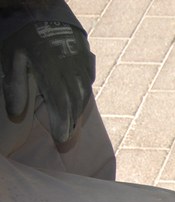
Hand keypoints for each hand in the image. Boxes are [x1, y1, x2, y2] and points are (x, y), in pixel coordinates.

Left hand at [1, 20, 94, 142]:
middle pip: (76, 101)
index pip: (61, 103)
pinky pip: (89, 78)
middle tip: (68, 138)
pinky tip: (80, 99)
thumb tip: (17, 115)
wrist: (38, 6)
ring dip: (79, 110)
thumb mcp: (10, 58)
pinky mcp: (85, 54)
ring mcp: (80, 60)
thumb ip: (15, 87)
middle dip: (72, 122)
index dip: (62, 124)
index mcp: (51, 69)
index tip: (61, 140)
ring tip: (73, 123)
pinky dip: (85, 92)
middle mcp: (70, 67)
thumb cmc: (20, 33)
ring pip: (85, 91)